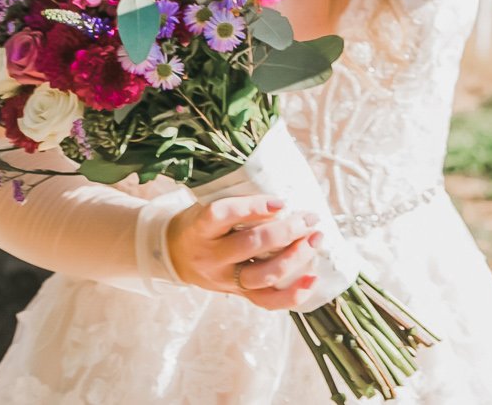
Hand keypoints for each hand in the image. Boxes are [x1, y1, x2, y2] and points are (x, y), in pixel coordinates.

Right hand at [166, 195, 323, 310]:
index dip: (252, 207)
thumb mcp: (210, 206)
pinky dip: (293, 294)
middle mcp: (210, 257)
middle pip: (250, 245)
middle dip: (286, 231)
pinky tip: (313, 279)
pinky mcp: (237, 294)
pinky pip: (266, 301)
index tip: (282, 202)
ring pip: (262, 275)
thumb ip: (240, 202)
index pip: (221, 215)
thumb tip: (289, 191)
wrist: (175, 255)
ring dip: (295, 257)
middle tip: (310, 218)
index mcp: (200, 229)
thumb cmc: (204, 224)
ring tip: (315, 239)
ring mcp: (224, 279)